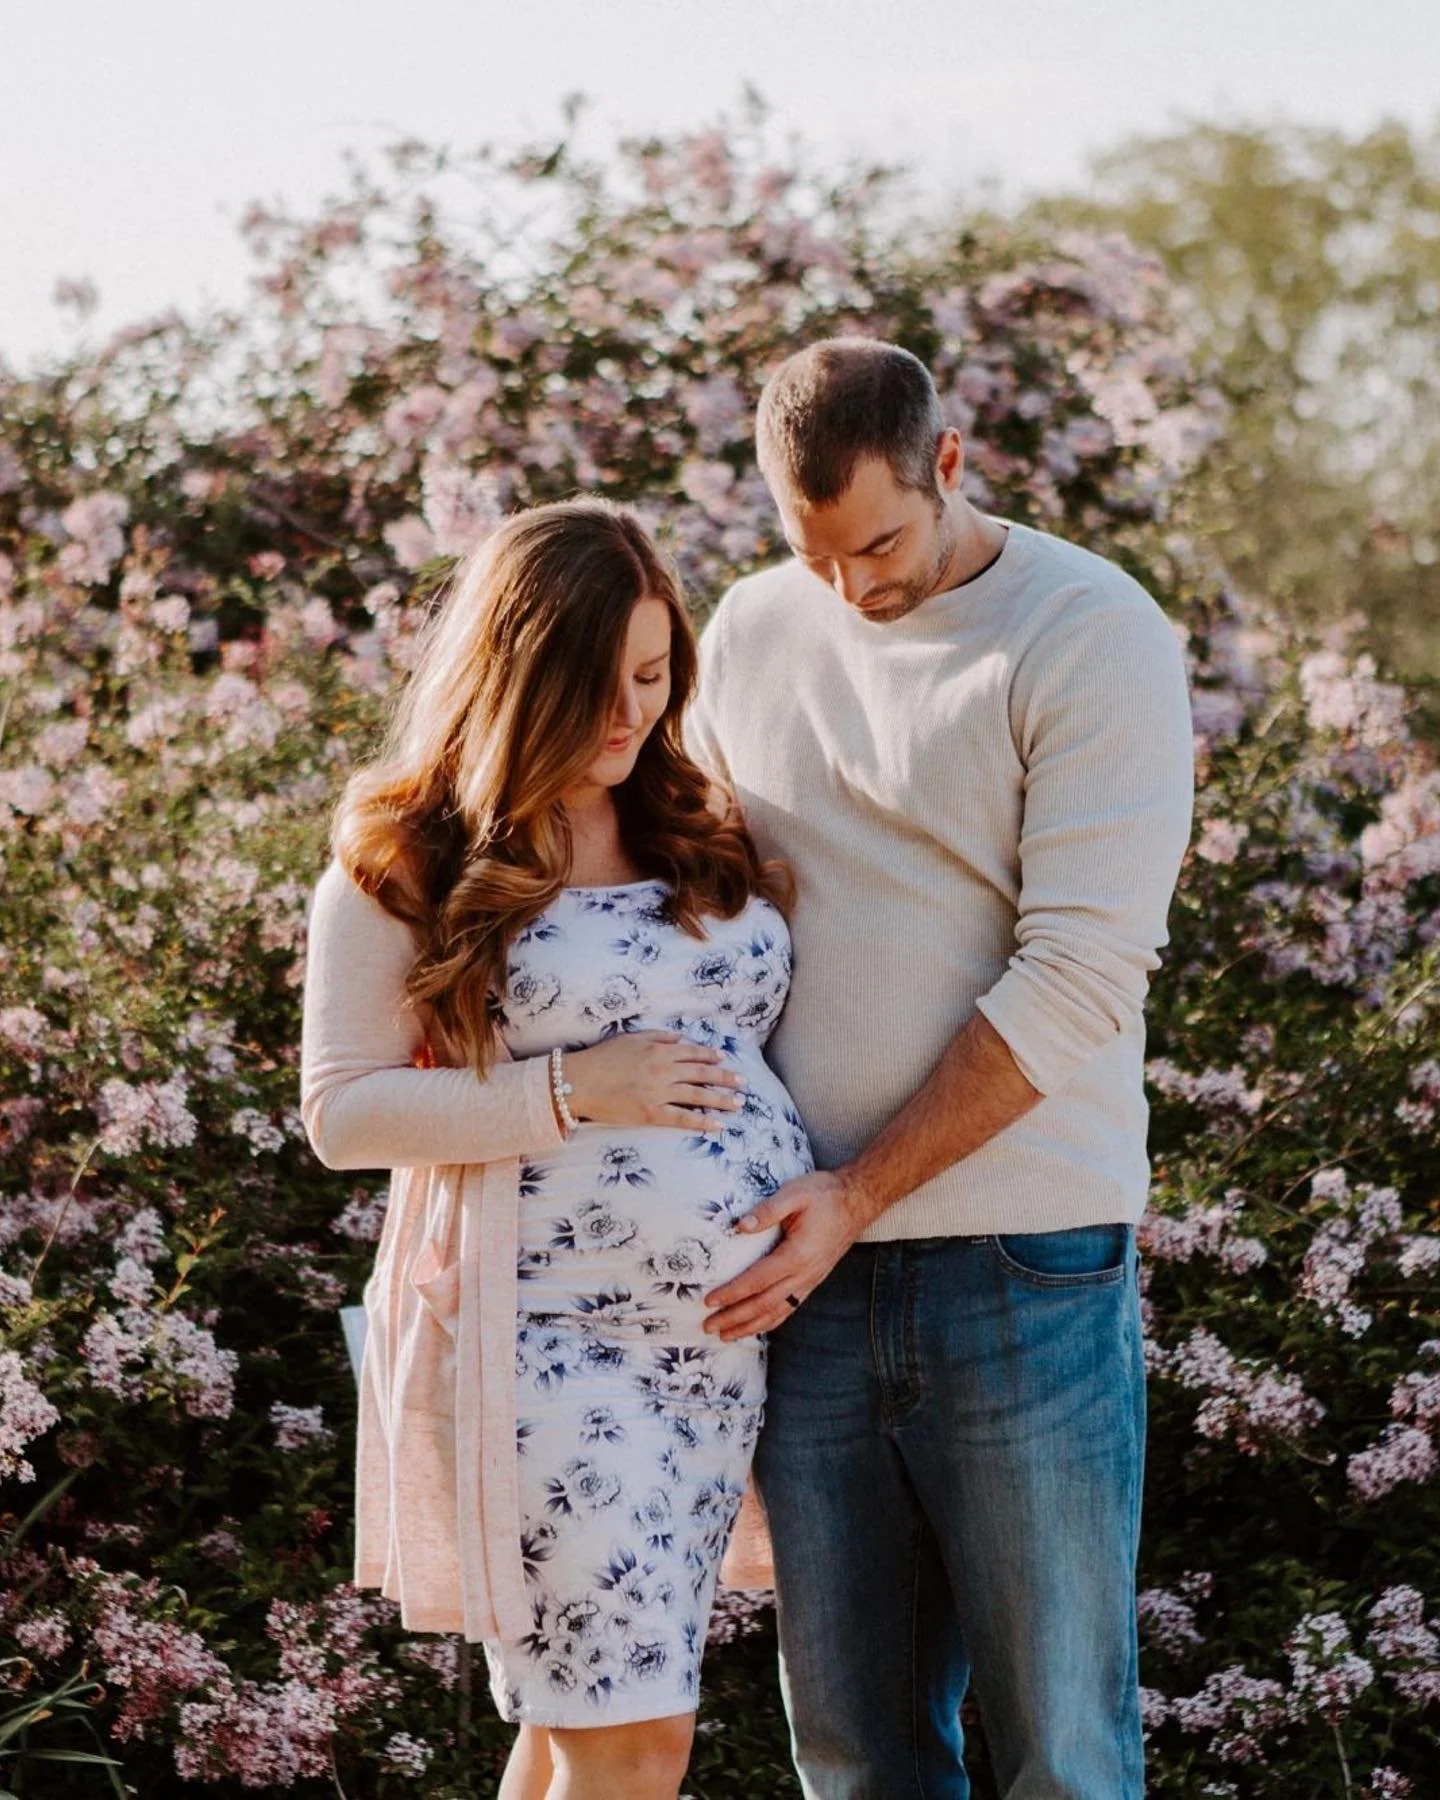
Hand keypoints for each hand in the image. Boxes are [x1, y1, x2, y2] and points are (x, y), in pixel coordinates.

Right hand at [563, 1030, 743, 1131]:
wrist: (579, 1081)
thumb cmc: (602, 1058)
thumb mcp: (630, 1038)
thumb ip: (658, 1036)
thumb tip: (680, 1038)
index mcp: (659, 1050)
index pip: (693, 1053)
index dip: (711, 1056)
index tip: (724, 1060)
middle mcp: (664, 1070)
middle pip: (702, 1074)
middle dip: (725, 1078)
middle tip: (743, 1083)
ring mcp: (659, 1093)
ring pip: (698, 1096)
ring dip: (721, 1100)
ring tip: (738, 1103)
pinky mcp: (651, 1114)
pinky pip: (683, 1118)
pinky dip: (702, 1121)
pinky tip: (717, 1125)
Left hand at [702, 1169, 874, 1339]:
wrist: (857, 1201)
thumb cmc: (825, 1194)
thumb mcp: (795, 1193)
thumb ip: (767, 1210)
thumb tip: (739, 1227)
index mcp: (797, 1255)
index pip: (757, 1280)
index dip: (732, 1293)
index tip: (709, 1301)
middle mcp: (804, 1274)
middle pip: (764, 1304)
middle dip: (735, 1318)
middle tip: (708, 1327)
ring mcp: (811, 1280)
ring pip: (777, 1312)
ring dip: (750, 1326)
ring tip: (726, 1336)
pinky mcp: (813, 1280)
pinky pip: (790, 1308)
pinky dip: (771, 1321)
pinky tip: (757, 1326)